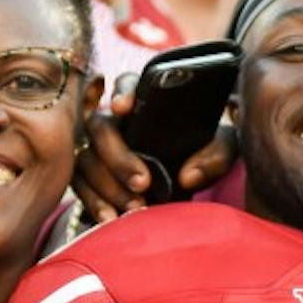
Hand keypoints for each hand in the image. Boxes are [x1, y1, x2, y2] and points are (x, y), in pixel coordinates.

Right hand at [73, 73, 239, 221]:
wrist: (188, 185)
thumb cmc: (203, 154)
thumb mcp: (221, 149)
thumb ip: (216, 155)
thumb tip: (188, 176)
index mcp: (146, 102)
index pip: (126, 82)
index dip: (121, 92)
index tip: (123, 108)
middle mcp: (115, 121)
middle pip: (100, 127)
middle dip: (118, 156)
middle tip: (143, 183)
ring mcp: (97, 149)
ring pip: (87, 160)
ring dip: (108, 186)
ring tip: (135, 209)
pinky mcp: (89, 177)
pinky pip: (80, 187)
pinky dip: (95, 204)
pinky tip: (110, 219)